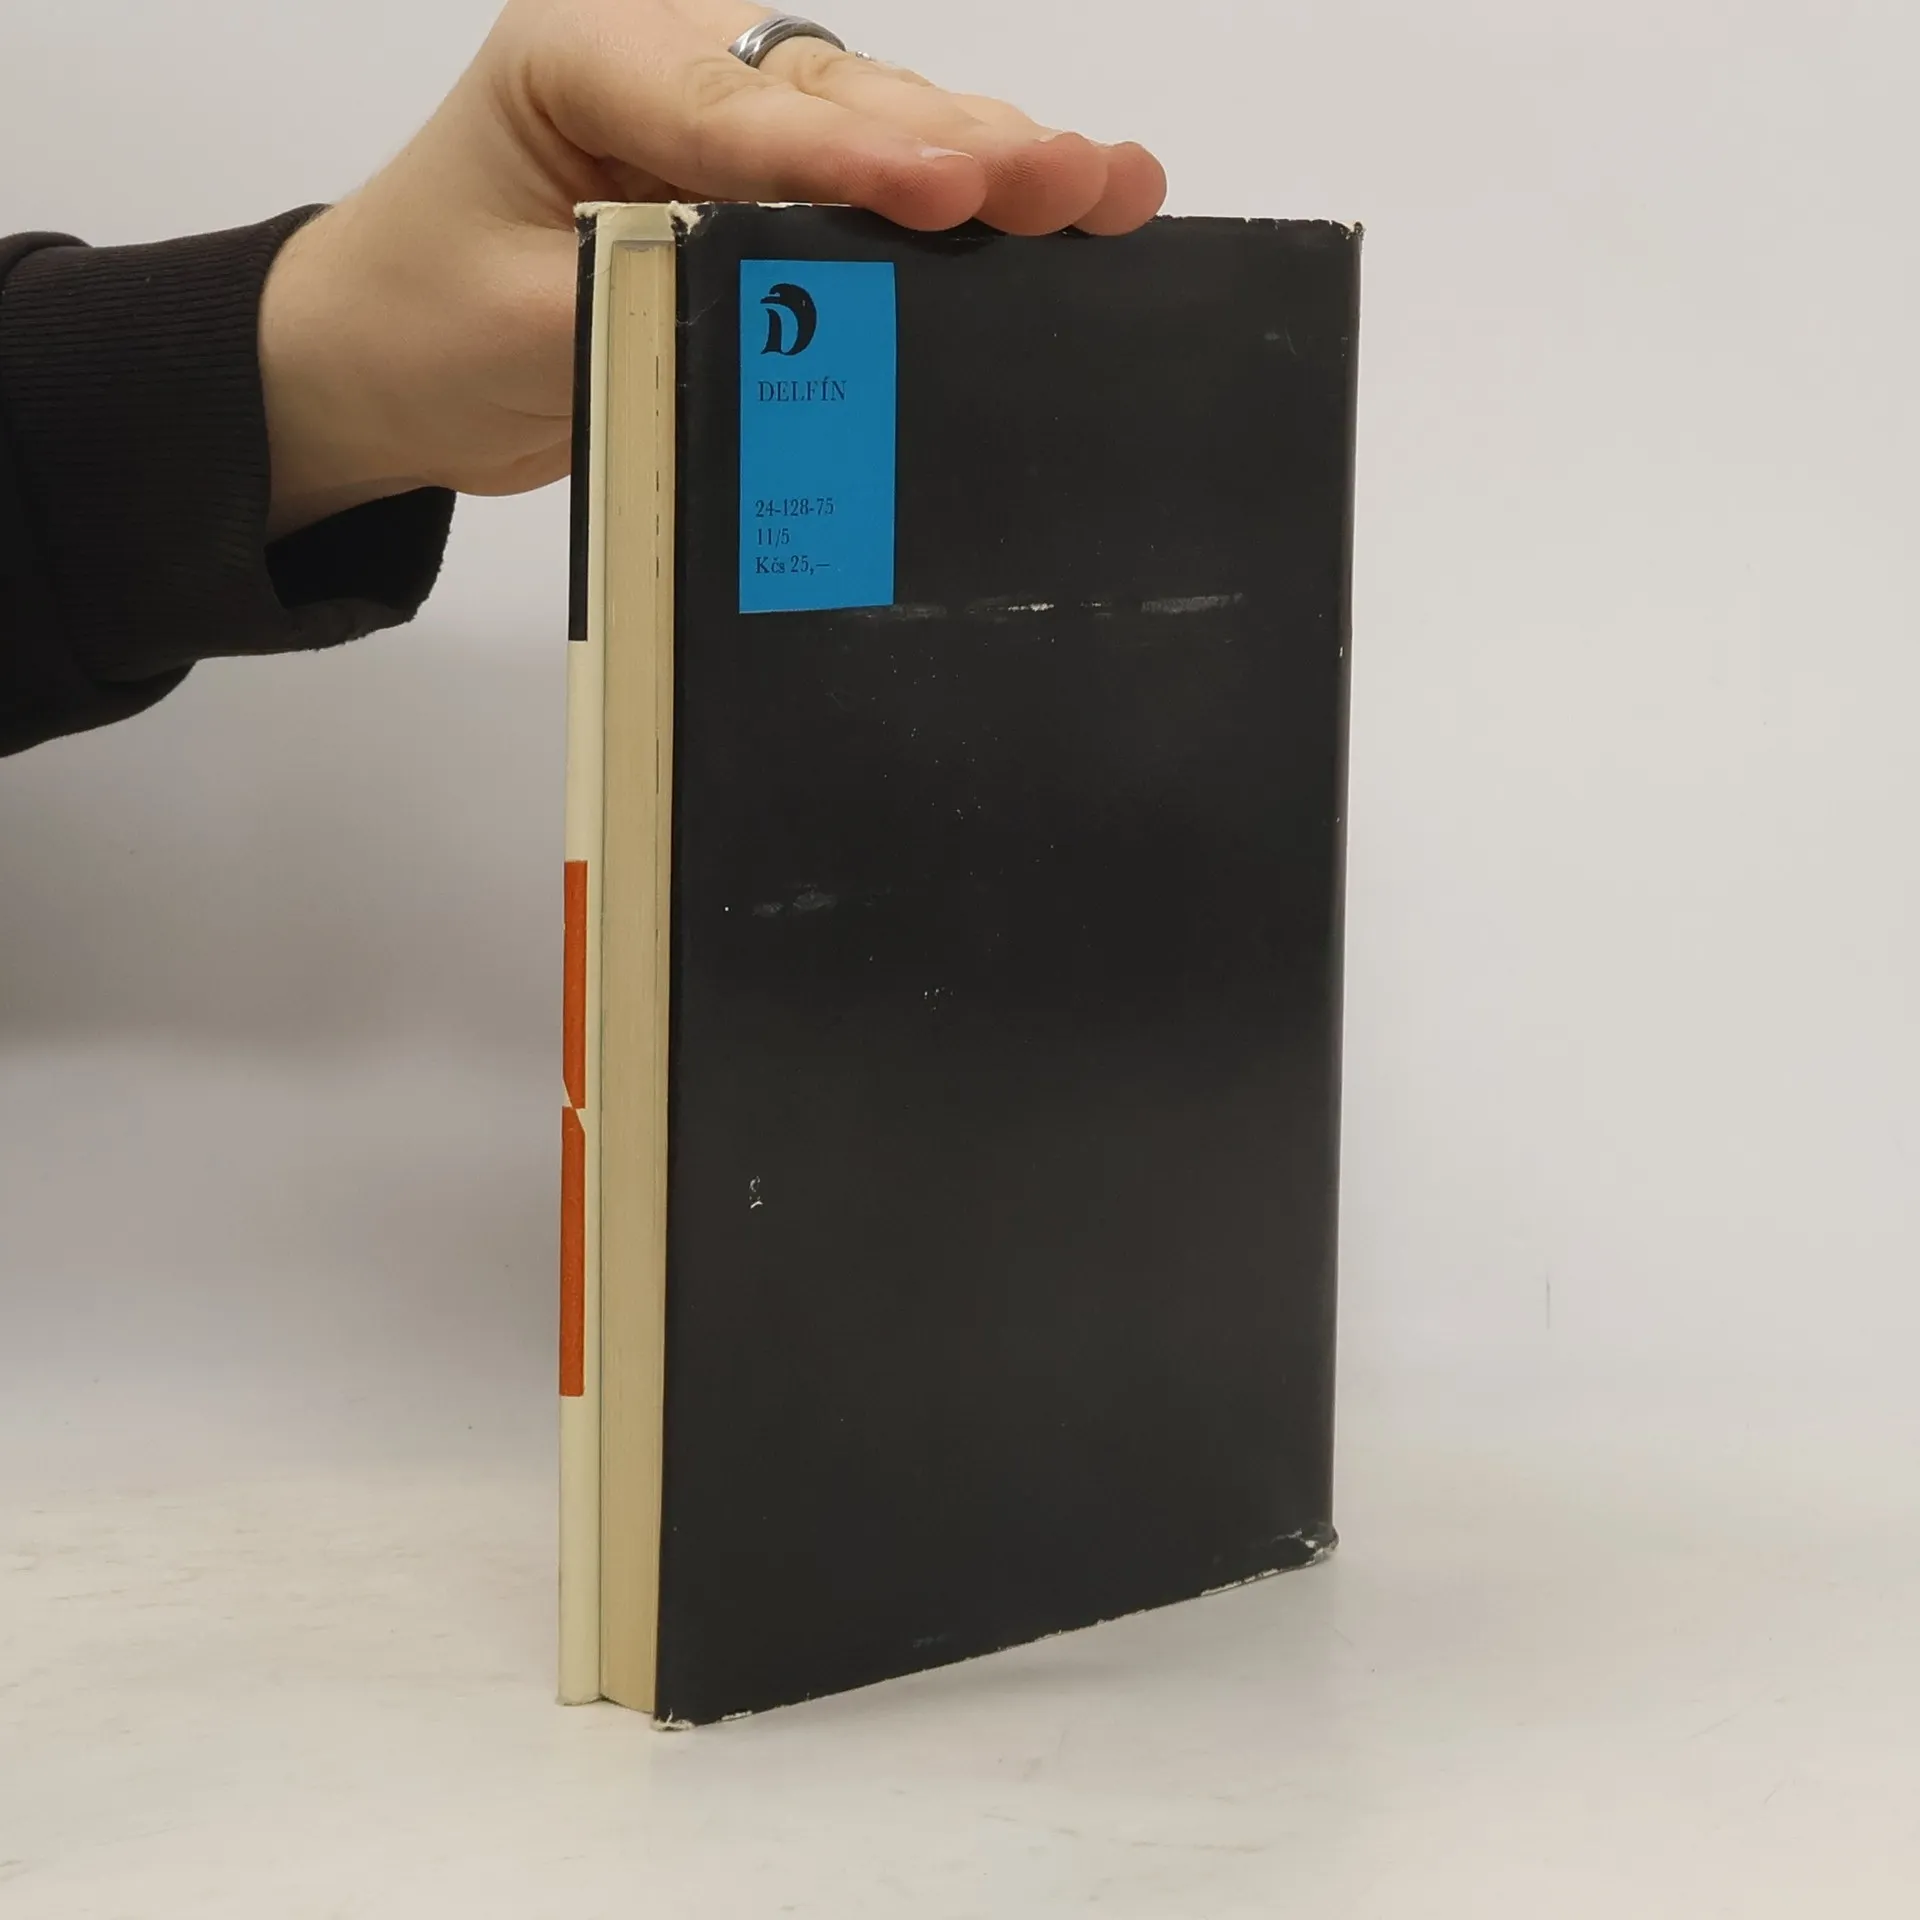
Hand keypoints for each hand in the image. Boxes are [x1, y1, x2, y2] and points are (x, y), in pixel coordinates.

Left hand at [258, 0, 1167, 535]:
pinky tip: (1056, 204)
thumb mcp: (524, 321)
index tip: (946, 192)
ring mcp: (717, 128)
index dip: (845, 157)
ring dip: (990, 162)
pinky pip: (864, 187)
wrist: (378, 364)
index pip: (730, 112)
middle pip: (833, 97)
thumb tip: (794, 312)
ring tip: (1106, 185)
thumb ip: (655, 301)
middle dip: (960, 142)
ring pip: (872, 128)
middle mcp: (665, 68)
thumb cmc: (419, 325)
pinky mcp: (751, 195)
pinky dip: (957, 203)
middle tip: (1075, 181)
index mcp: (583, 58)